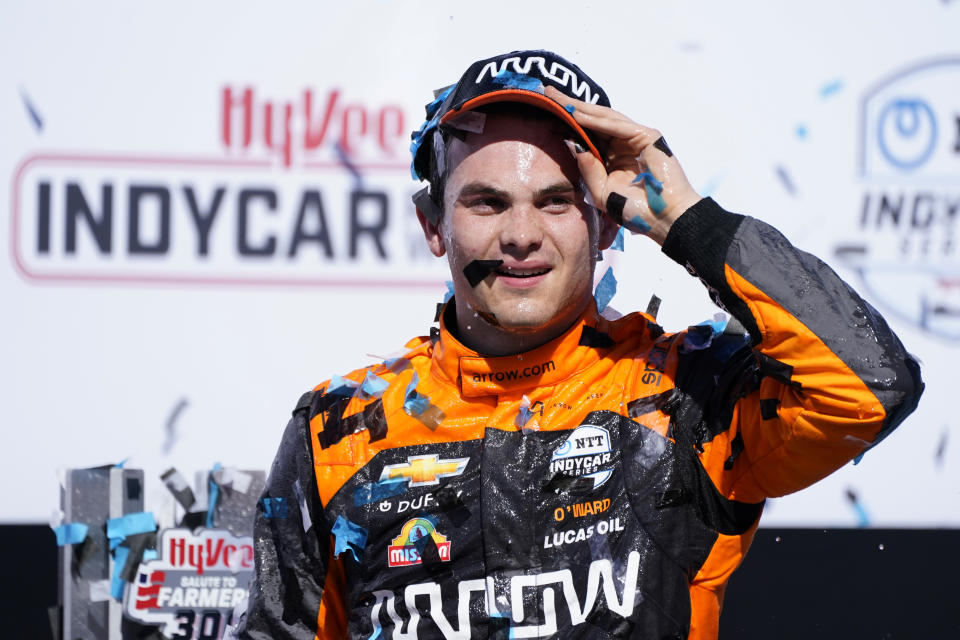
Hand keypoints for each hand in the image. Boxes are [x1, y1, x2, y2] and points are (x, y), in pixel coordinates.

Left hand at [545, 86, 701, 244]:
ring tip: (560, 100)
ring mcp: (636, 138)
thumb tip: (571, 144)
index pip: (587, 133)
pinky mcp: (648, 137)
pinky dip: (598, 121)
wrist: (662, 220)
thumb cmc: (634, 210)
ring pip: (605, 119)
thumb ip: (588, 169)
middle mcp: (623, 144)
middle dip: (571, 106)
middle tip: (548, 92)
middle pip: (594, 120)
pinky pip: (618, 126)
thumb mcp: (601, 191)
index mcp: (612, 157)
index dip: (568, 121)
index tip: (546, 110)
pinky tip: (579, 116)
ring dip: (582, 109)